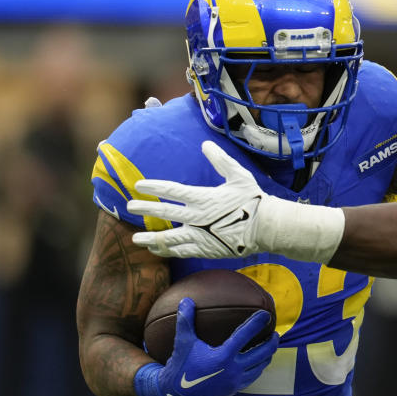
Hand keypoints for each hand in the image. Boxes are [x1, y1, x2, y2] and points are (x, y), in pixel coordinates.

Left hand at [129, 141, 344, 261]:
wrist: (266, 227)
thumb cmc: (253, 199)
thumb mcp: (238, 175)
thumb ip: (220, 160)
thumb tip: (205, 144)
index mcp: (204, 197)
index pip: (173, 191)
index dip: (154, 187)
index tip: (139, 185)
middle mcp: (198, 217)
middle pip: (166, 212)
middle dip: (146, 209)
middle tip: (129, 207)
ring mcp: (201, 235)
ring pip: (170, 237)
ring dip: (152, 236)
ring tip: (135, 238)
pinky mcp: (206, 248)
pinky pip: (182, 251)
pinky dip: (167, 250)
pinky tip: (156, 249)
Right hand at [133, 297, 278, 395]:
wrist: (177, 394)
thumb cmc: (181, 364)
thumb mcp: (183, 342)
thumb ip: (186, 321)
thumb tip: (186, 300)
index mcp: (223, 356)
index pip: (244, 335)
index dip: (256, 323)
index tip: (266, 314)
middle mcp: (232, 369)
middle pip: (261, 353)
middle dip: (271, 343)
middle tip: (275, 334)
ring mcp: (235, 381)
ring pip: (259, 367)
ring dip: (267, 356)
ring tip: (270, 346)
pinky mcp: (234, 389)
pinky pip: (252, 377)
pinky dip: (258, 368)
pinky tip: (258, 362)